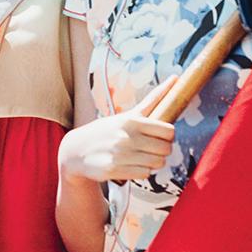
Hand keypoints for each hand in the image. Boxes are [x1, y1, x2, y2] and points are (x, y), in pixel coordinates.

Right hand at [59, 80, 176, 182]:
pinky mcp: (115, 170)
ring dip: (152, 161)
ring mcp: (120, 154)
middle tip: (149, 148)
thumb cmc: (105, 131)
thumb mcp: (126, 115)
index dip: (167, 135)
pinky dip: (141, 171)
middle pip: (166, 149)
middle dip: (161, 150)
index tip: (159, 136)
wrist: (76, 150)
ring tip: (139, 156)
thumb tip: (176, 77)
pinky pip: (145, 174)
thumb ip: (152, 100)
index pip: (168, 131)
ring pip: (158, 163)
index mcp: (131, 120)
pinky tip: (130, 165)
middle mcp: (126, 137)